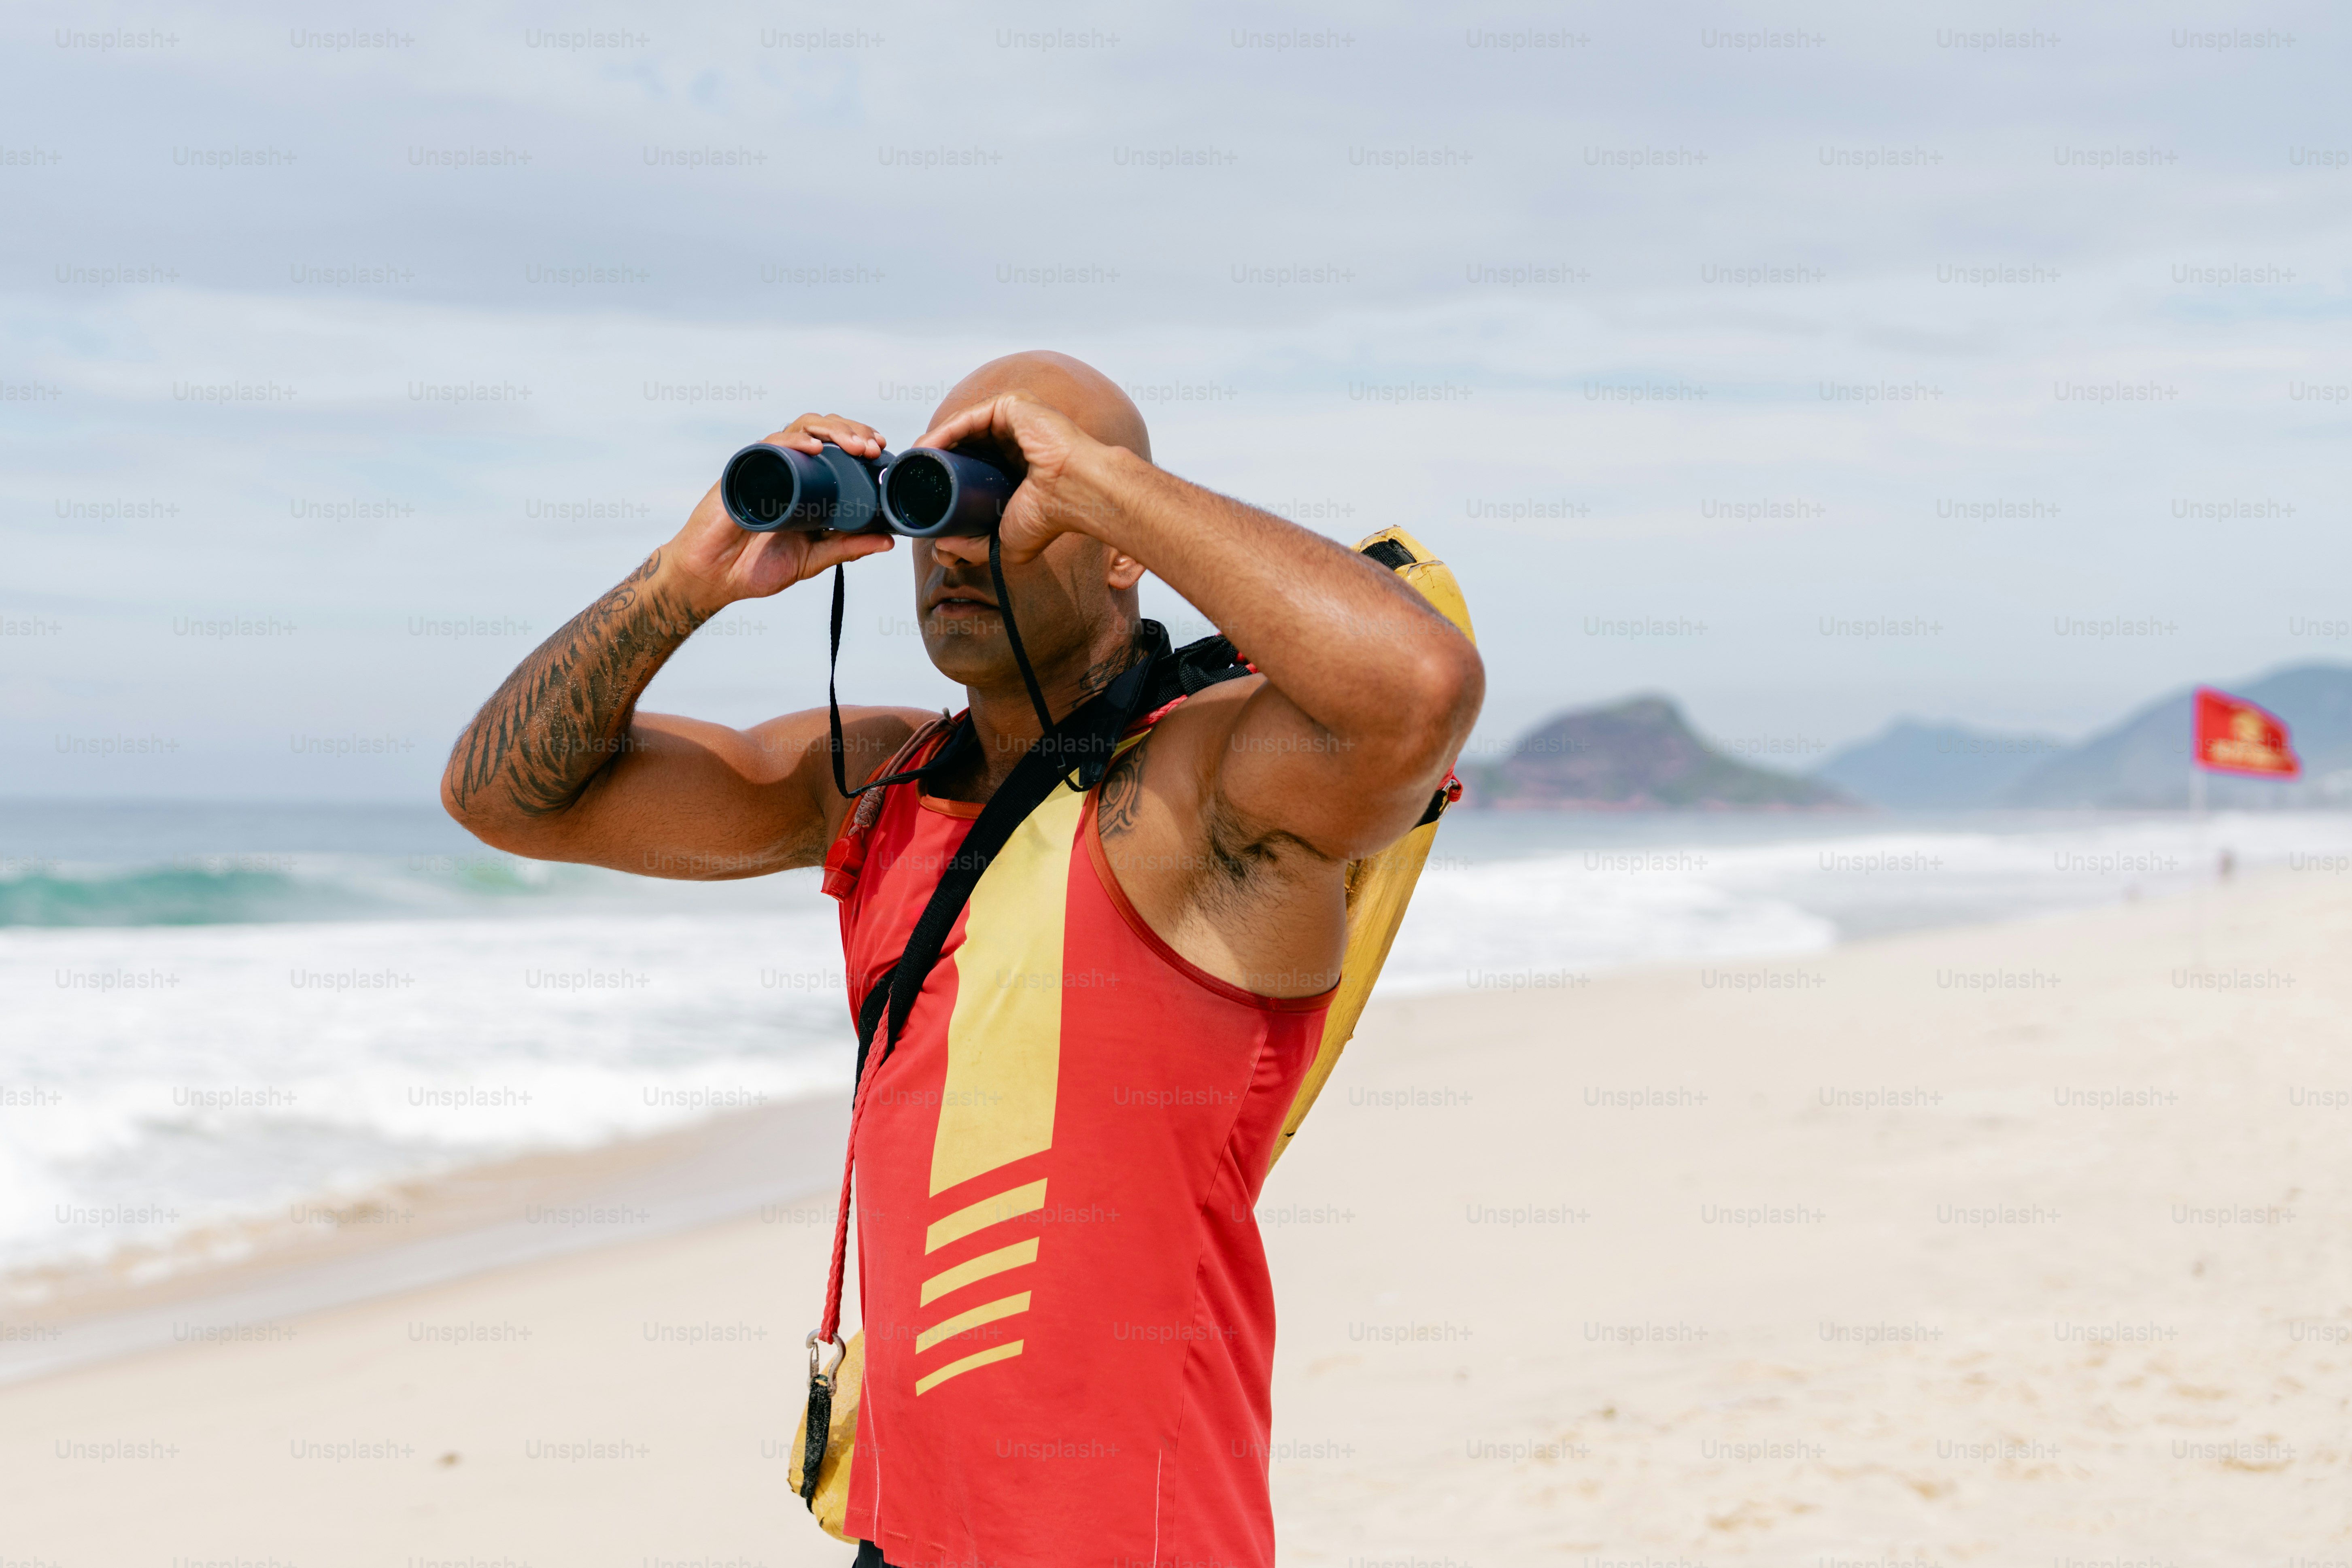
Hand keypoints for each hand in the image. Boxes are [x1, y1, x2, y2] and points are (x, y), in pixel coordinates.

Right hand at [664, 414, 896, 611]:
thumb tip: (888, 541)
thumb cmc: (756, 567)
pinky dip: (793, 441)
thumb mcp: (813, 559)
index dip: (860, 441)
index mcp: (806, 483)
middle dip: (853, 432)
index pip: (837, 447)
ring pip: (801, 428)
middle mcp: (787, 467)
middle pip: (823, 430)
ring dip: (832, 431)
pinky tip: (814, 447)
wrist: (713, 578)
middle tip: (872, 448)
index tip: (882, 450)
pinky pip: (770, 445)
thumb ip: (847, 548)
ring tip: (854, 446)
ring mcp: (765, 466)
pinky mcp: (744, 470)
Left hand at [912, 393, 1111, 563]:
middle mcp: (1014, 440)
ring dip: (933, 444)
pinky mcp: (1012, 406)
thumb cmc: (1052, 517)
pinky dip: (943, 432)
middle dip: (934, 459)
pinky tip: (924, 448)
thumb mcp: (1004, 542)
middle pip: (963, 444)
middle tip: (909, 476)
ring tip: (911, 463)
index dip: (944, 475)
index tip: (919, 490)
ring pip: (962, 429)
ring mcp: (1014, 421)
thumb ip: (973, 545)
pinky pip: (968, 418)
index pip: (971, 464)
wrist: (1077, 494)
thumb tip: (941, 548)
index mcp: (1015, 466)